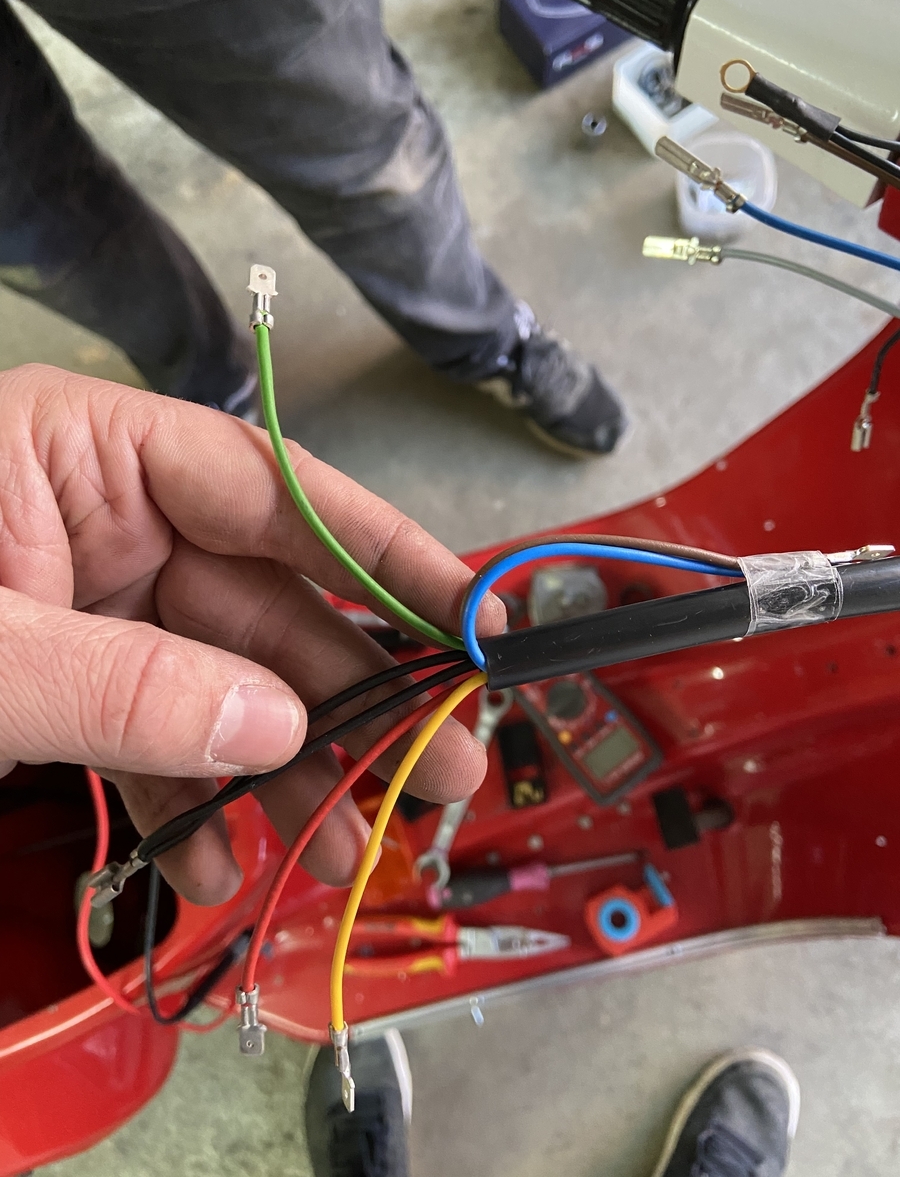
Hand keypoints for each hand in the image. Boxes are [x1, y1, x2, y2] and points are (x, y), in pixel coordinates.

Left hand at [0, 364, 503, 903]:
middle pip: (269, 604)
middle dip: (354, 697)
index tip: (469, 617)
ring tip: (345, 849)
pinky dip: (192, 802)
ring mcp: (92, 604)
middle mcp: (106, 516)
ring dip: (286, 773)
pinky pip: (157, 734)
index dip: (385, 554)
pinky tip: (225, 862)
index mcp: (89, 451)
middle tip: (445, 771)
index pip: (274, 489)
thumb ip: (126, 684)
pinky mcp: (69, 679)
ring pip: (225, 683)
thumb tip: (274, 724)